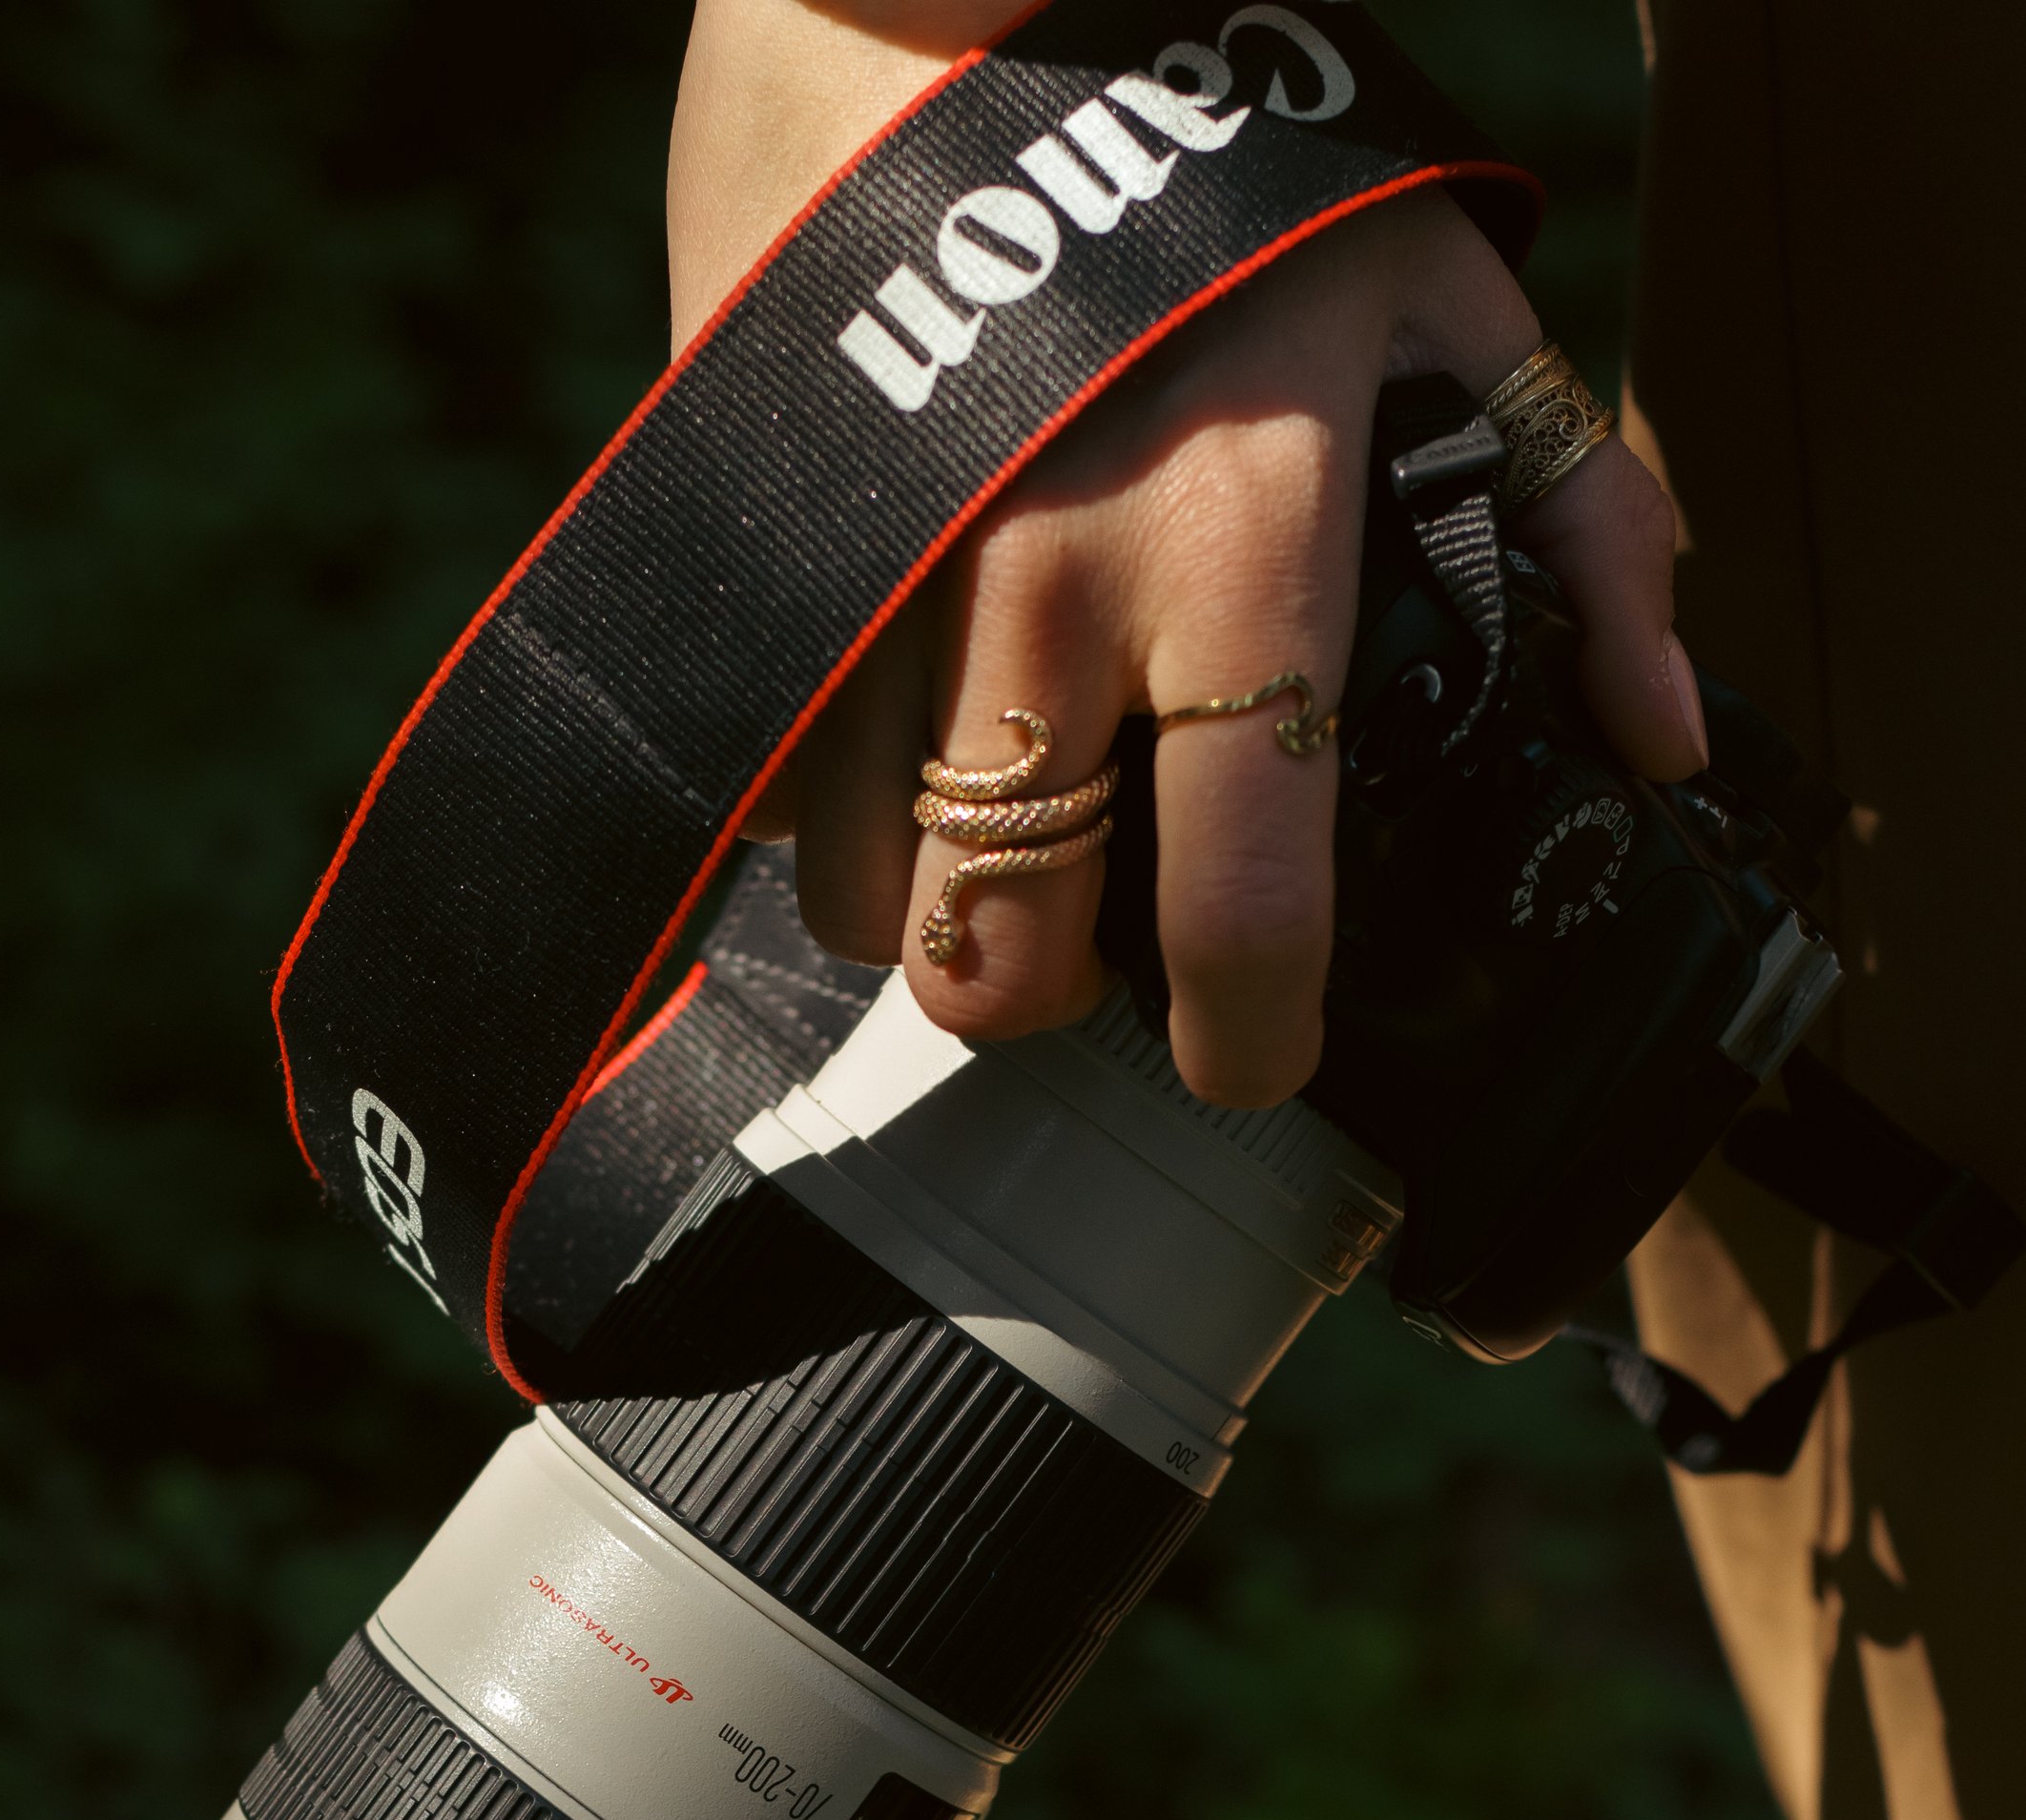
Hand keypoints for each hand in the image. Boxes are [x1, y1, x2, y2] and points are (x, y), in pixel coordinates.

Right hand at [670, 0, 1700, 1109]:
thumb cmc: (1229, 153)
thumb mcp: (1446, 306)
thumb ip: (1578, 527)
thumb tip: (1658, 735)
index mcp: (1237, 556)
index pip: (1241, 910)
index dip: (1252, 1043)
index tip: (1257, 1059)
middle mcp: (1042, 604)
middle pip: (1006, 959)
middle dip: (1057, 1008)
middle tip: (1104, 962)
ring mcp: (877, 597)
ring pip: (869, 905)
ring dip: (939, 917)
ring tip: (1000, 848)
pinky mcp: (766, 568)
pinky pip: (772, 786)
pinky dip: (833, 814)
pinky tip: (896, 752)